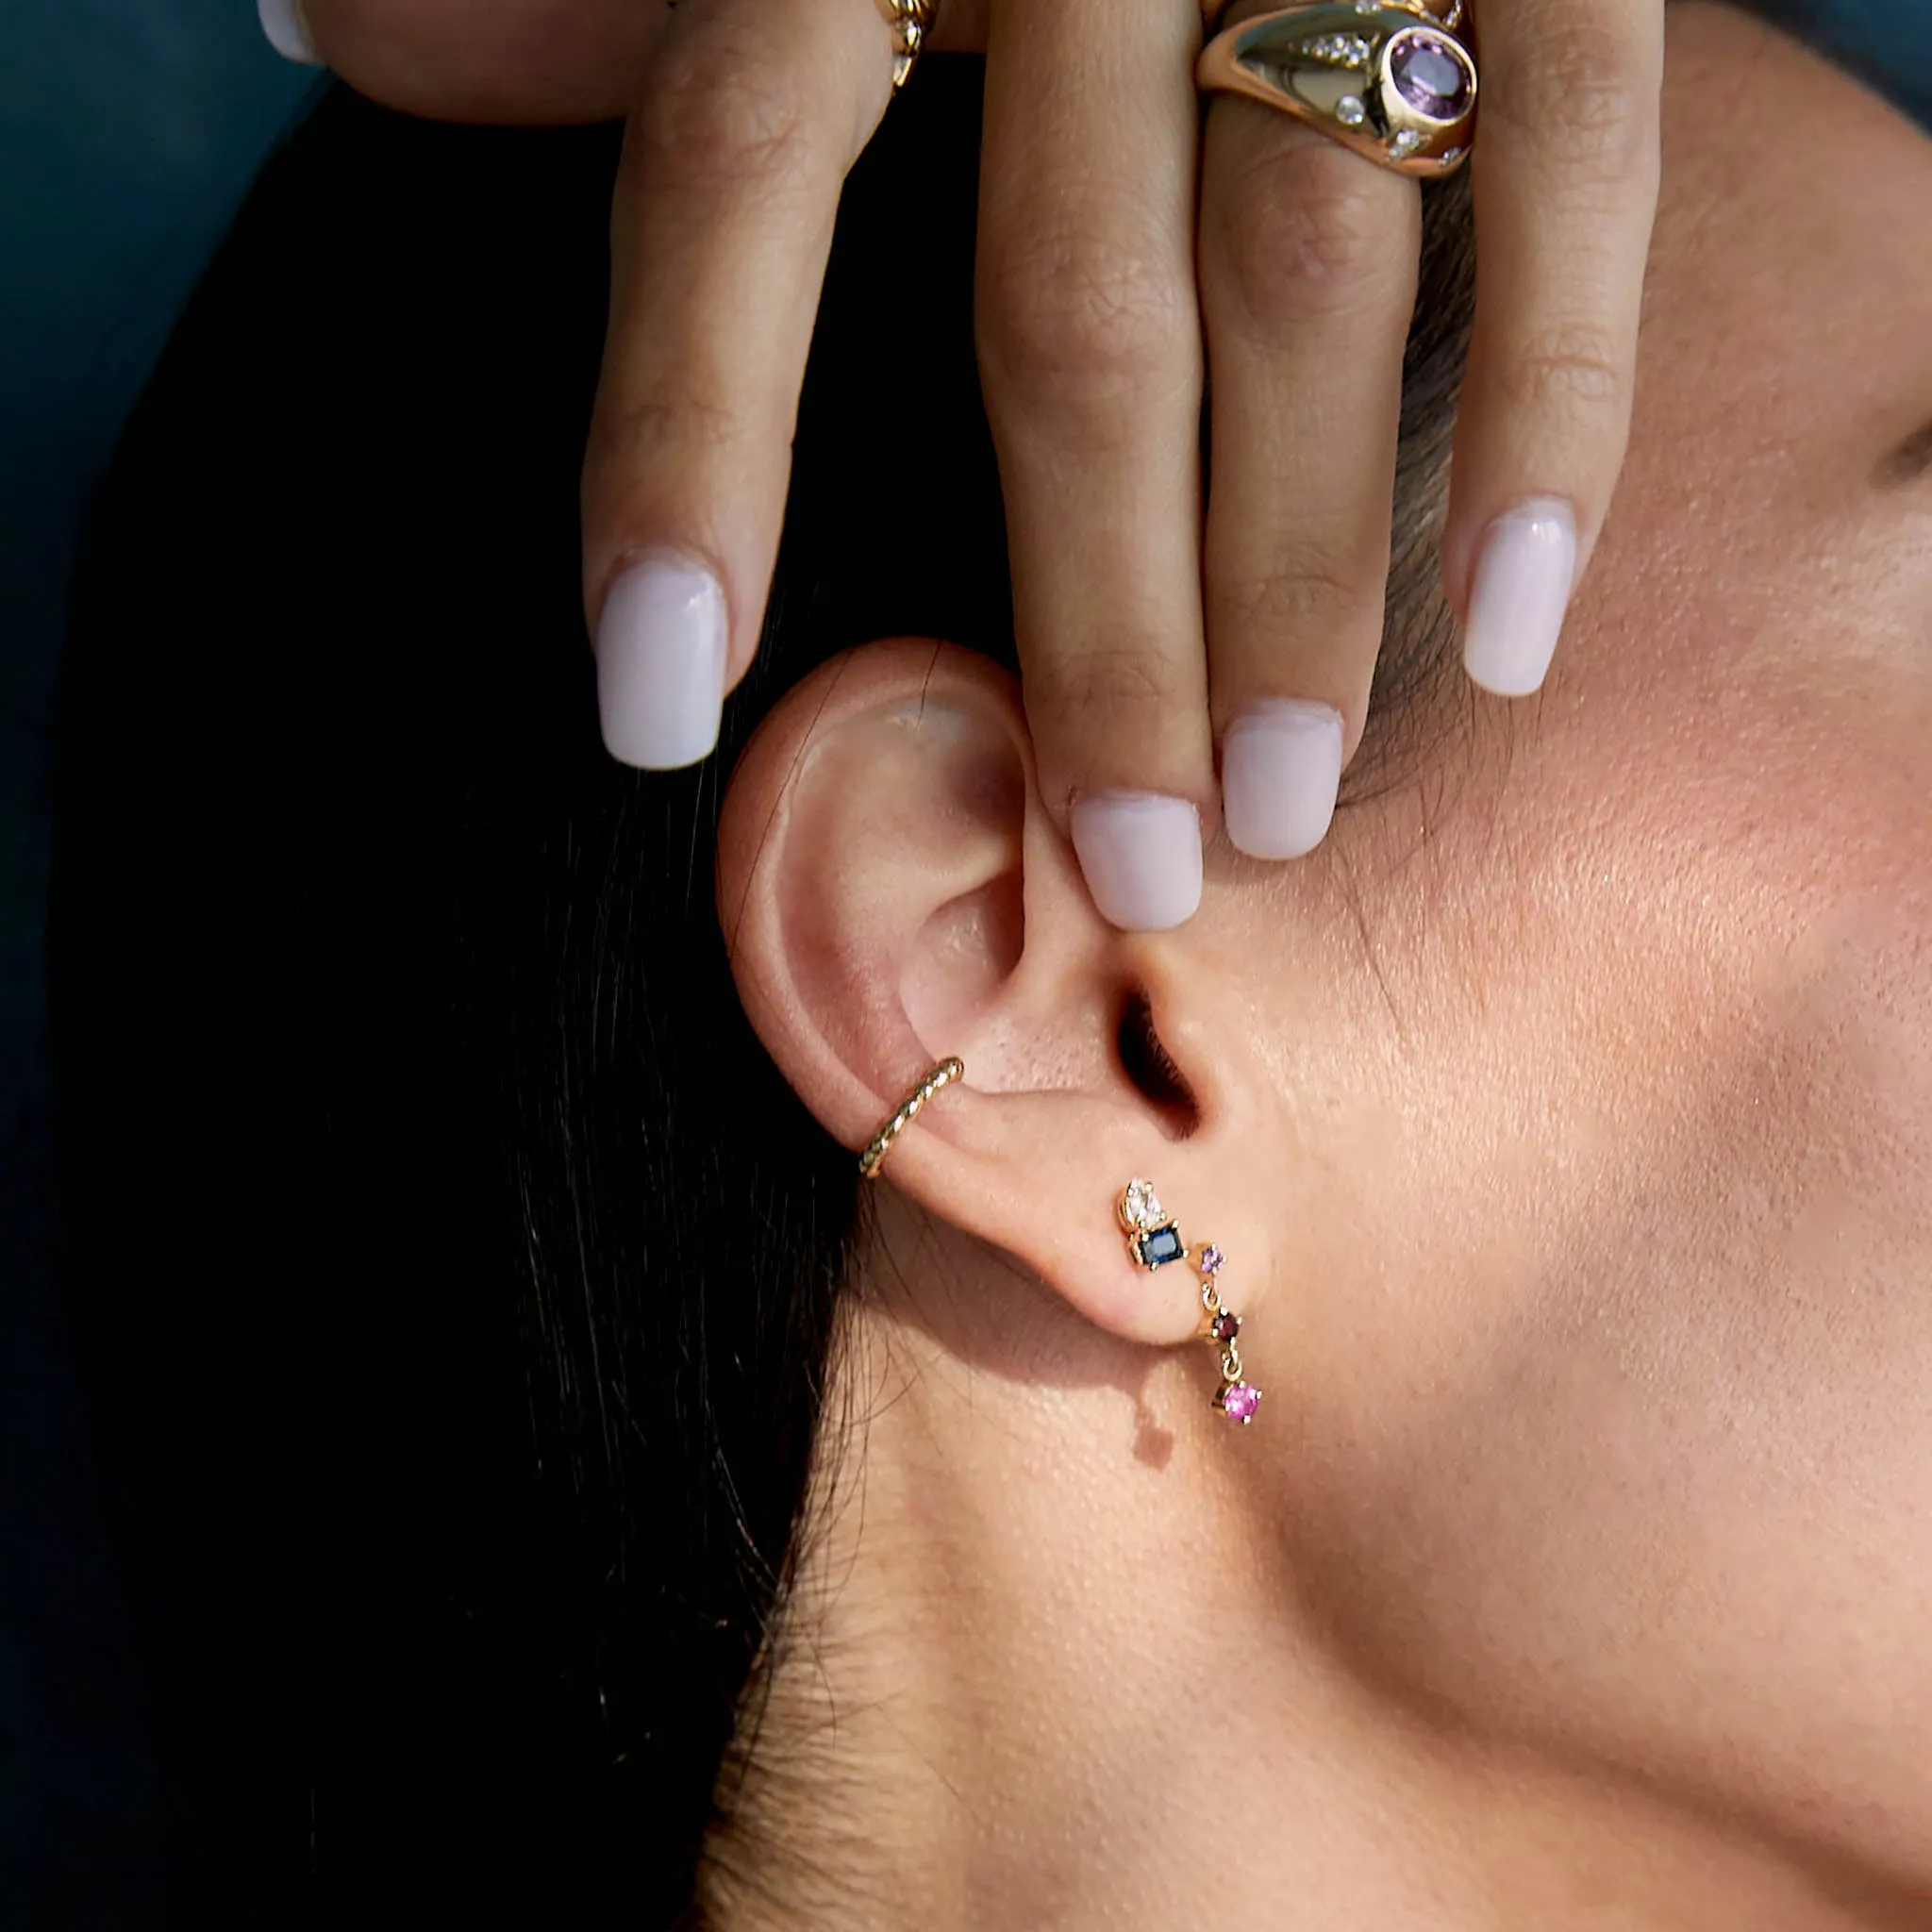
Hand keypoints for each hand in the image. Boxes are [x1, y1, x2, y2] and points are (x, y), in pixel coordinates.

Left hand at [271, 0, 1663, 932]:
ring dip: (1301, 583)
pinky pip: (1574, 169)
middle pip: (1069, 324)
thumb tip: (316, 38)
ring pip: (1309, 291)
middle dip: (1097, 626)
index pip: (729, 185)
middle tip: (1122, 872)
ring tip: (1275, 815)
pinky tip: (1512, 641)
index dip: (688, 453)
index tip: (655, 714)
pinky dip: (1555, 406)